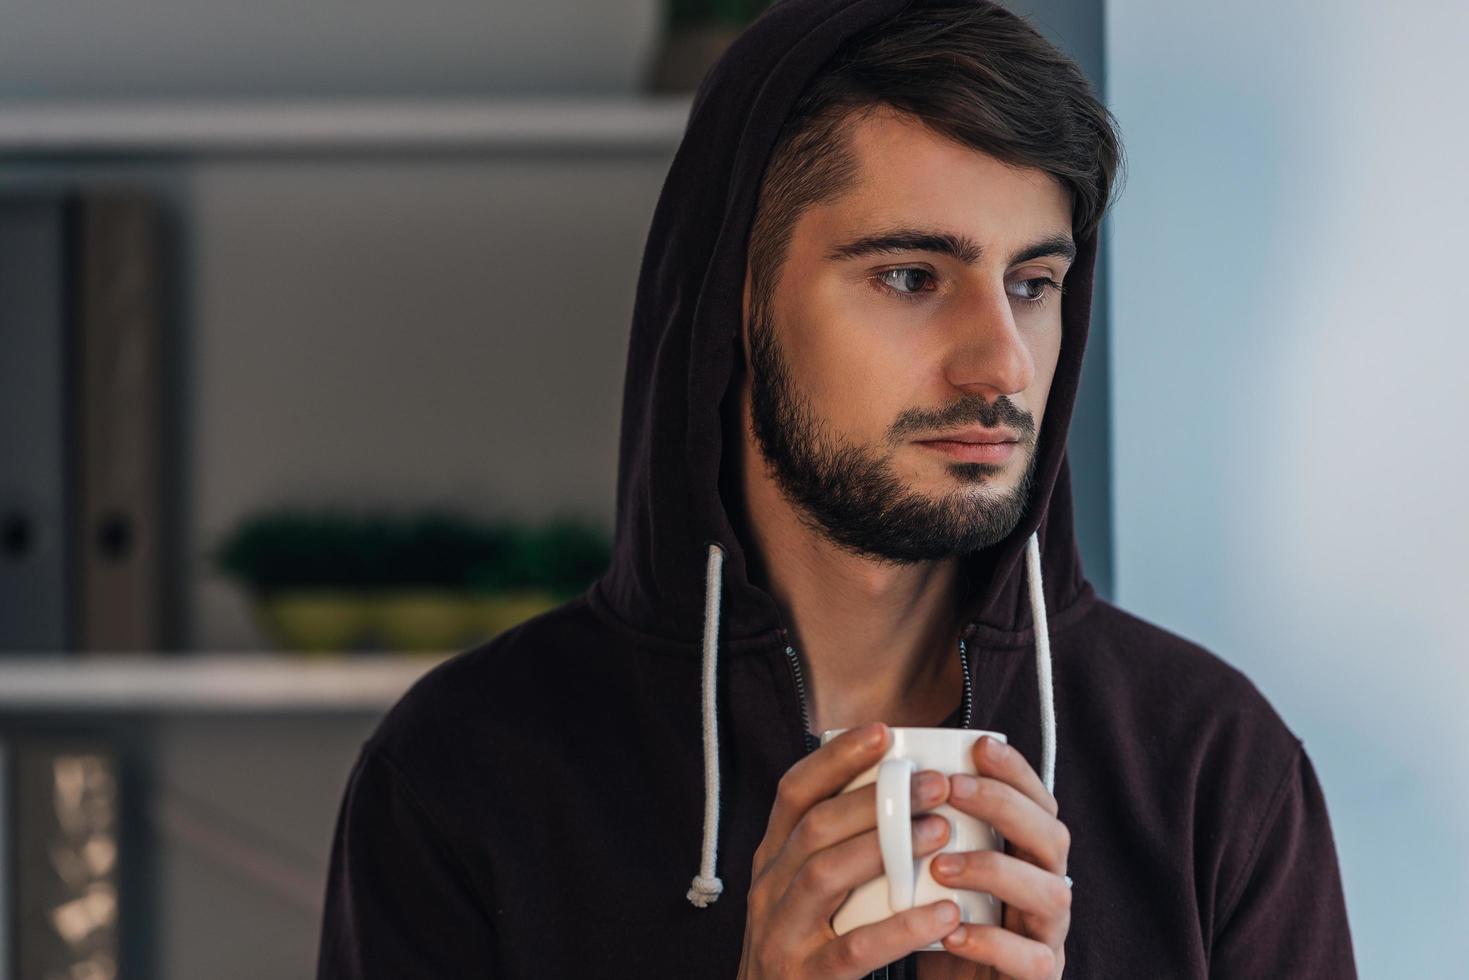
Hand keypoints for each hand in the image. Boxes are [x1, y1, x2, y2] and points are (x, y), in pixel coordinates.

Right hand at [737, 722, 961, 979]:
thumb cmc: (805, 950)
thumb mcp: (804, 893)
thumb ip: (835, 849)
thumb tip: (896, 792)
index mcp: (770, 861)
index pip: (792, 793)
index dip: (835, 758)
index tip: (883, 732)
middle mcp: (767, 891)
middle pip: (814, 827)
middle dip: (876, 798)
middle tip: (935, 783)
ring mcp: (781, 936)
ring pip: (826, 876)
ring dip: (886, 848)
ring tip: (940, 831)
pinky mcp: (805, 979)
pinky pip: (854, 948)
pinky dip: (900, 928)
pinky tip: (943, 913)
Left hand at [917, 736, 1071, 979]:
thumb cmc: (939, 923)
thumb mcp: (934, 871)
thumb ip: (927, 829)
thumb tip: (877, 769)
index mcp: (1026, 854)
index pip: (1036, 801)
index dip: (1015, 770)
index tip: (978, 745)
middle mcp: (1047, 886)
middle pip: (1052, 836)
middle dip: (1005, 806)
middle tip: (954, 790)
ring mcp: (1048, 933)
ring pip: (1050, 893)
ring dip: (995, 871)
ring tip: (940, 865)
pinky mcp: (1039, 977)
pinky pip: (1031, 960)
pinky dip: (992, 942)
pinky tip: (951, 931)